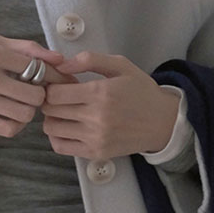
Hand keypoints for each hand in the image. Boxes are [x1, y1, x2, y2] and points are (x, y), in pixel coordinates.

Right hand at [0, 33, 73, 137]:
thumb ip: (30, 50)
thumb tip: (60, 60)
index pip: (36, 68)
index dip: (50, 75)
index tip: (52, 78)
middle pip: (34, 96)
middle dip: (40, 94)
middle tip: (33, 89)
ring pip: (24, 114)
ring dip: (29, 109)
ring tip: (20, 100)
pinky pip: (9, 129)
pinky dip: (16, 124)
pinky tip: (11, 113)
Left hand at [40, 51, 180, 159]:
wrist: (163, 122)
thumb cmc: (141, 91)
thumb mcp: (120, 65)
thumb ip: (89, 60)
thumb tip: (61, 65)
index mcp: (101, 93)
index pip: (54, 93)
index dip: (51, 85)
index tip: (59, 83)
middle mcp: (96, 118)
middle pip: (50, 110)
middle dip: (49, 100)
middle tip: (60, 96)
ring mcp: (95, 138)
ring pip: (51, 128)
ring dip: (52, 117)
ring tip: (64, 111)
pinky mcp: (96, 153)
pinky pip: (60, 147)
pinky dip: (57, 136)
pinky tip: (67, 126)